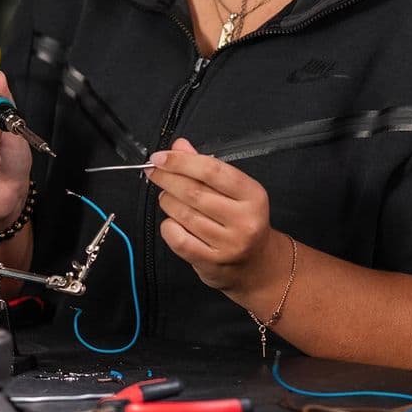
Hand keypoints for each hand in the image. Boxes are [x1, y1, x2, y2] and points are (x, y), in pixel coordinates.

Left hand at [147, 138, 281, 295]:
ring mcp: (229, 244)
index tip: (160, 157)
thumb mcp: (234, 191)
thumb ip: (206, 167)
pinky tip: (171, 220)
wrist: (257, 265)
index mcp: (253, 195)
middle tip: (154, 172)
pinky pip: (178, 238)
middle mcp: (244, 220)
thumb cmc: (243, 222)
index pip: (212, 171)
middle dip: (167, 178)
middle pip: (194, 192)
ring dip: (167, 201)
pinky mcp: (212, 262)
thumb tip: (179, 147)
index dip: (181, 161)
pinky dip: (168, 225)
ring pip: (184, 214)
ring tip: (167, 197)